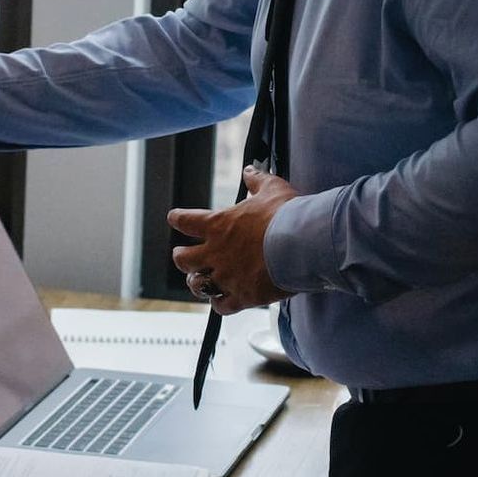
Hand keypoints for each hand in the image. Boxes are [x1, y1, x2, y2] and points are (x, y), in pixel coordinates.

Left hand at [168, 166, 298, 314]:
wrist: (303, 243)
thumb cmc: (287, 213)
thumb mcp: (272, 188)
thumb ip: (257, 180)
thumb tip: (249, 170)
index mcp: (218, 225)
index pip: (186, 220)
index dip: (178, 219)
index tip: (174, 218)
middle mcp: (216, 252)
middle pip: (183, 259)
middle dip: (181, 257)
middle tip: (182, 256)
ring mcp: (227, 276)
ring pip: (198, 285)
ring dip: (196, 282)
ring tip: (198, 281)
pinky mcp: (243, 296)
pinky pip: (222, 306)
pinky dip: (220, 304)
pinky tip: (222, 302)